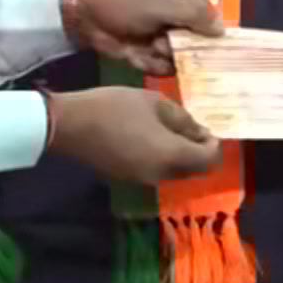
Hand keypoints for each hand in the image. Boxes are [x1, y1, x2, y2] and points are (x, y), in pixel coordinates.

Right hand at [46, 87, 221, 185]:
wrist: (69, 125)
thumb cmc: (114, 107)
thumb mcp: (153, 102)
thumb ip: (181, 118)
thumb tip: (198, 131)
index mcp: (171, 155)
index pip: (208, 159)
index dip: (214, 144)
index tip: (208, 128)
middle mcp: (160, 175)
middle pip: (192, 169)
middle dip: (198, 151)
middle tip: (192, 128)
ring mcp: (142, 180)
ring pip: (173, 172)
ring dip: (179, 155)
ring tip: (170, 129)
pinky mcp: (126, 179)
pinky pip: (154, 171)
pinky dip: (161, 158)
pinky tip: (150, 138)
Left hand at [63, 0, 222, 76]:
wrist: (87, 17)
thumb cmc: (125, 2)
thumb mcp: (160, 4)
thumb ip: (194, 15)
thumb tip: (222, 30)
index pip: (213, 19)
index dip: (209, 33)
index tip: (200, 43)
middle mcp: (181, 18)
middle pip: (200, 43)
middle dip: (182, 48)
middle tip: (162, 42)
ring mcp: (167, 38)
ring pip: (183, 59)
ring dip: (164, 56)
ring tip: (148, 46)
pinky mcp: (153, 55)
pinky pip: (164, 68)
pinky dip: (150, 64)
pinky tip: (136, 55)